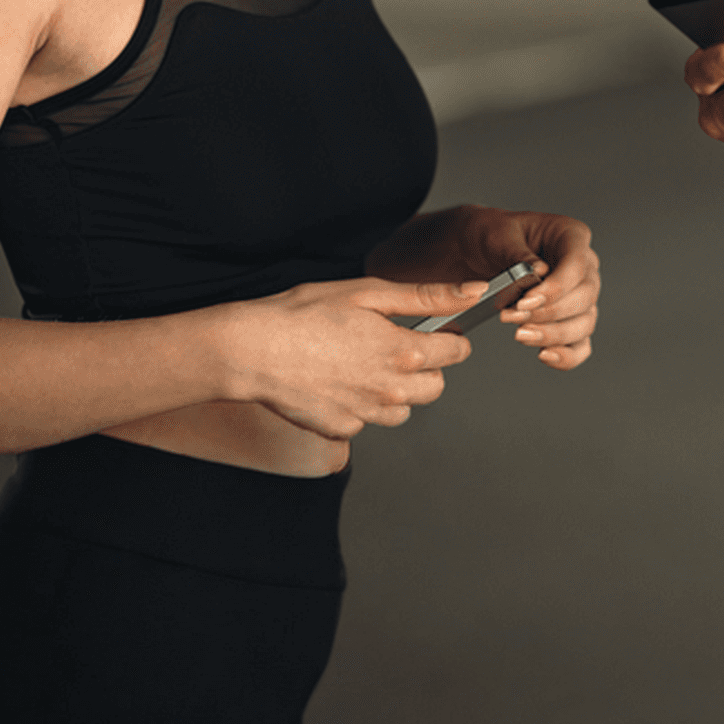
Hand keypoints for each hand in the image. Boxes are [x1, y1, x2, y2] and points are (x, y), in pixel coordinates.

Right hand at [222, 277, 482, 438]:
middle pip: (436, 387)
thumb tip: (472, 293)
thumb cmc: (304, 315)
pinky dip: (361, 405)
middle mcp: (391, 390)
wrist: (252, 351)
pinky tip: (337, 381)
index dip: (448, 337)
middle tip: (392, 345)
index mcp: (404, 352)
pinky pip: (367, 421)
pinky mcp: (341, 431)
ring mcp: (366, 415)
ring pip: (403, 408)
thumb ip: (426, 297)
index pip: (456, 353)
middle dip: (425, 366)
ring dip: (394, 390)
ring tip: (361, 363)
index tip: (433, 330)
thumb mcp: (368, 293)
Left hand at [473, 207, 600, 369]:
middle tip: (513, 316)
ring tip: (520, 334)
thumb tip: (539, 273)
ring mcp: (578, 296)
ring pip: (585, 322)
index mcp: (571, 236)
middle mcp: (582, 266)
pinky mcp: (568, 321)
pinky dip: (566, 355)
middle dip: (549, 312)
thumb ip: (518, 254)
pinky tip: (544, 354)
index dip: (556, 287)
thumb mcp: (497, 234)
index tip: (526, 300)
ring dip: (553, 334)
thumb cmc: (490, 235)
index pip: (577, 264)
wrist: (475, 253)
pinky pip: (580, 345)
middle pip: (585, 296)